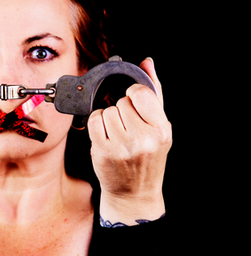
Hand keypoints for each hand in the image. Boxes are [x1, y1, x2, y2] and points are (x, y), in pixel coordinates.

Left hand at [88, 58, 171, 225]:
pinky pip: (94, 121)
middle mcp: (144, 139)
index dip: (133, 94)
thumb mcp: (159, 127)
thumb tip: (147, 62)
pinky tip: (105, 136)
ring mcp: (122, 146)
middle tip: (128, 127)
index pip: (140, 93)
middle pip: (121, 102)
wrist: (134, 193)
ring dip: (108, 118)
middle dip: (122, 110)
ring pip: (106, 111)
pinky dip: (96, 125)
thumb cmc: (147, 158)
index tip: (133, 103)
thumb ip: (153, 92)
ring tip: (117, 133)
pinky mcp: (104, 151)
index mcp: (161, 130)